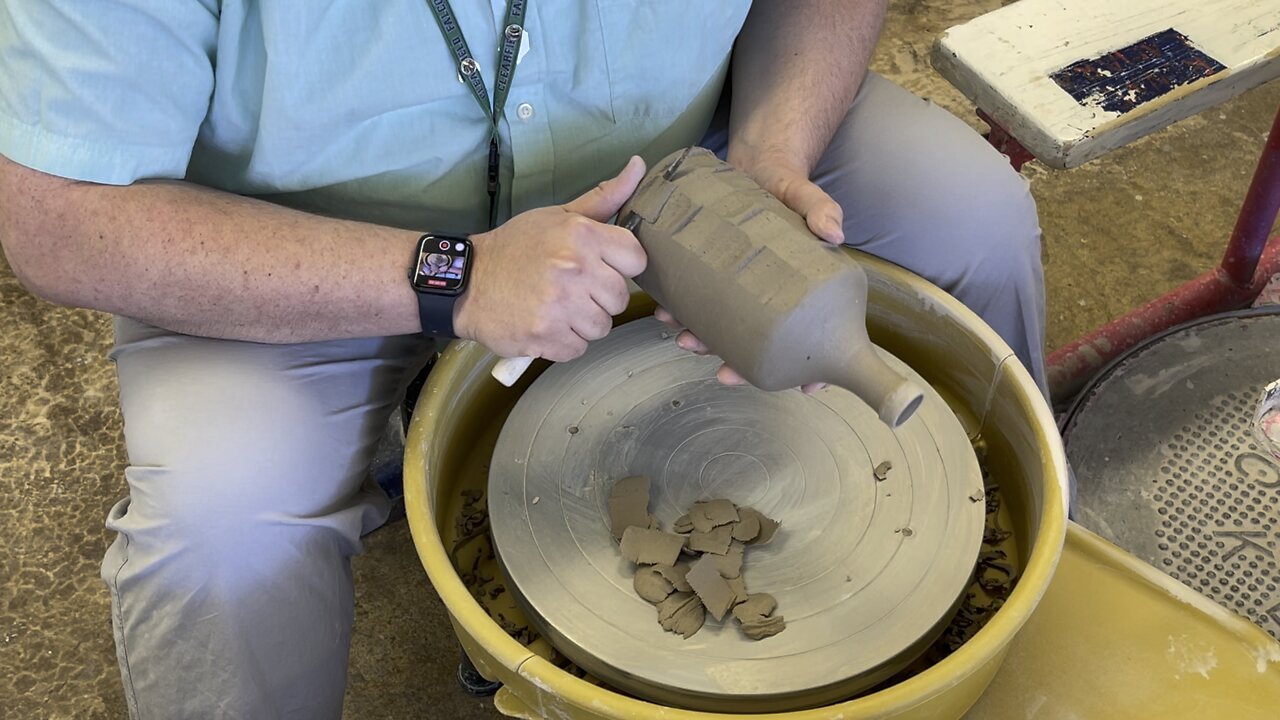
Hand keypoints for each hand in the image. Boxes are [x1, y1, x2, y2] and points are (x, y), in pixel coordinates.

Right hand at [454, 156, 646, 361]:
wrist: (467, 281)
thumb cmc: (516, 248)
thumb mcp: (558, 216)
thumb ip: (603, 197)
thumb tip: (639, 165)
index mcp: (581, 235)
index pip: (636, 259)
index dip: (621, 266)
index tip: (600, 267)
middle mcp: (574, 268)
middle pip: (620, 298)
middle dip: (600, 298)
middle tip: (573, 289)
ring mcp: (560, 305)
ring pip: (602, 327)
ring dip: (583, 323)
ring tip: (558, 307)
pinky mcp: (546, 336)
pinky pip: (578, 348)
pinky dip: (564, 342)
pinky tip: (547, 324)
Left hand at [662, 147, 836, 392]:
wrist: (754, 164)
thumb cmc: (787, 184)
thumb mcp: (806, 194)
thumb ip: (822, 208)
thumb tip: (834, 232)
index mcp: (806, 291)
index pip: (815, 339)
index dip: (812, 370)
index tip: (803, 389)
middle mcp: (775, 298)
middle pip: (764, 345)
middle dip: (742, 363)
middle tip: (722, 371)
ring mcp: (744, 289)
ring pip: (727, 329)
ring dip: (705, 341)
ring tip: (684, 337)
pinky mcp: (717, 275)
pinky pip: (700, 301)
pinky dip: (681, 309)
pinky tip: (666, 310)